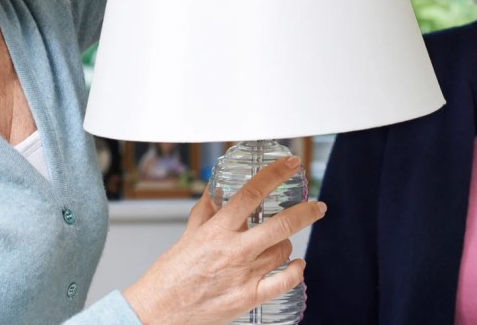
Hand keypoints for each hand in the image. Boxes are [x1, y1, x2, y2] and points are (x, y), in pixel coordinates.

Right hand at [122, 156, 326, 324]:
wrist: (158, 312)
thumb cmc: (169, 277)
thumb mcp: (187, 236)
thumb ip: (205, 212)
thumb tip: (214, 191)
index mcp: (217, 230)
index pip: (252, 193)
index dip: (275, 175)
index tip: (291, 165)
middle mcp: (234, 250)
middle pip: (280, 224)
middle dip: (305, 212)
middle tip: (317, 206)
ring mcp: (244, 275)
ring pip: (282, 251)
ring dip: (287, 244)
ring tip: (281, 243)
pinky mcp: (249, 298)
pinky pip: (284, 282)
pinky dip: (296, 271)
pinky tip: (298, 265)